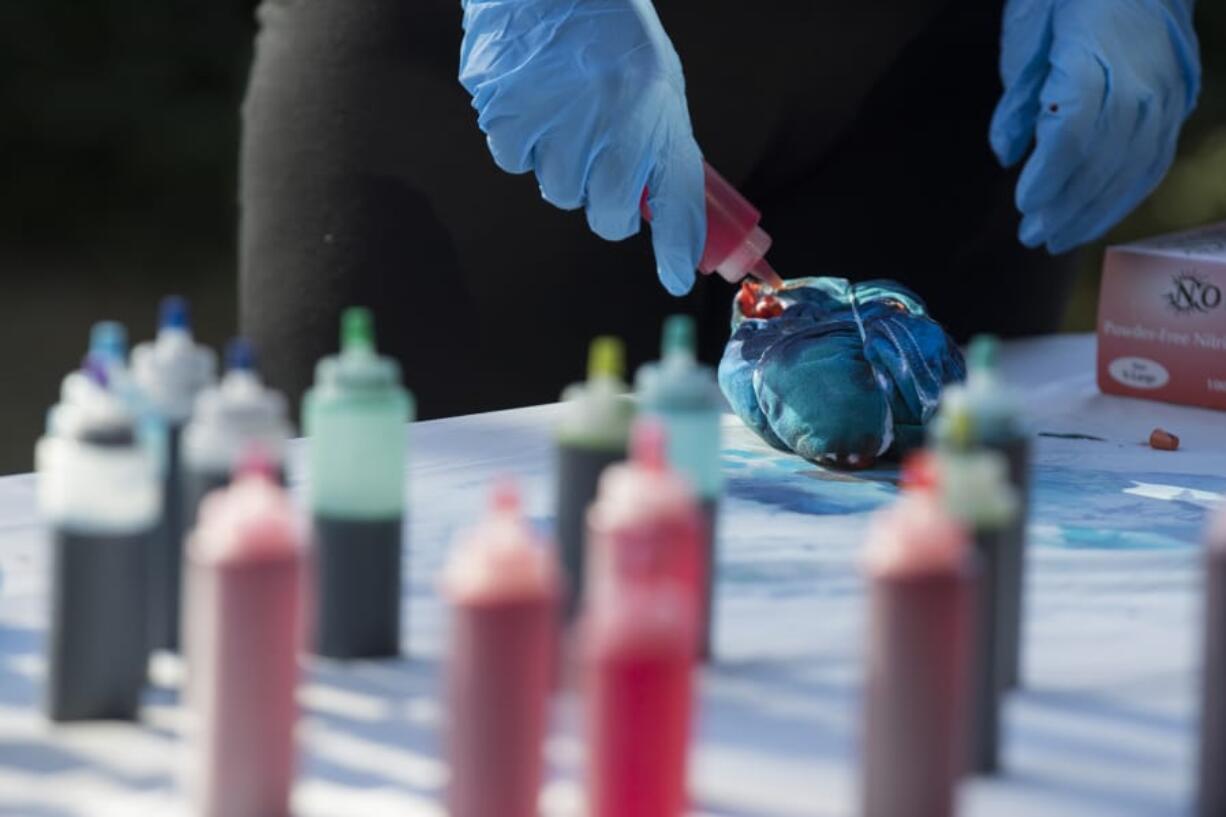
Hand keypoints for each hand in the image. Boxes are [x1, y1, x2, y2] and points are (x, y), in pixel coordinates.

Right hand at [459, 0, 705, 294]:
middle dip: (608, 203)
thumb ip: (664, 148)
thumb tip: (665, 217)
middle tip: (605, 161)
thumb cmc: (612, 33)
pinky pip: (514, 161)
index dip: (676, 248)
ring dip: (563, 167)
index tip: (676, 279)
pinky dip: (522, 140)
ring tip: (567, 111)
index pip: (675, 199)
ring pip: (559, 191)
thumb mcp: (658, 84)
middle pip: (607, 215)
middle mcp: (610, 121)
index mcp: (657, 109)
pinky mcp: (505, 116)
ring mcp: (555, 122)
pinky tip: (533, 99)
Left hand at [989, 0, 1199, 253]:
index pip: (1074, 131)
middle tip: (1032, 236)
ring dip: (1094, 211)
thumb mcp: (1028, 33)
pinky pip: (1155, 159)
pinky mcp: (1178, 101)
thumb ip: (1019, 98)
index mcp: (1095, 57)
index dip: (1049, 175)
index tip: (1023, 203)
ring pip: (1134, 167)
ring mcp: (1165, 92)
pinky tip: (1098, 216)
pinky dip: (1125, 195)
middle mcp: (1139, 80)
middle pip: (1104, 158)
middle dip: (1065, 206)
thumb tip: (1006, 155)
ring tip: (1058, 238)